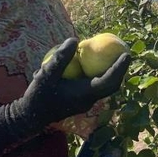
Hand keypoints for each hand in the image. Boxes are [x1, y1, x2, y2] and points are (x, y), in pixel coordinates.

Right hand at [12, 38, 130, 127]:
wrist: (31, 116)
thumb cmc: (38, 96)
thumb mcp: (45, 75)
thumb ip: (60, 58)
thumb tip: (74, 40)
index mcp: (84, 95)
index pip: (109, 81)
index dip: (120, 68)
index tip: (127, 54)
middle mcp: (88, 100)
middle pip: (111, 85)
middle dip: (120, 70)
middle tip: (125, 53)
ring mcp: (85, 101)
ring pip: (104, 86)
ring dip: (110, 73)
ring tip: (114, 56)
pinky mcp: (80, 100)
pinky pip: (94, 86)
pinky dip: (98, 74)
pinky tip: (92, 63)